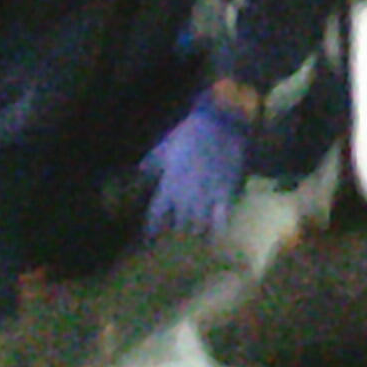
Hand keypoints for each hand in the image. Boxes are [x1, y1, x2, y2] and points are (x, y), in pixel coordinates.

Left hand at [141, 99, 251, 237]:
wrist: (219, 125)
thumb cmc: (189, 135)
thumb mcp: (164, 147)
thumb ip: (152, 164)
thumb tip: (140, 173)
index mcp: (167, 188)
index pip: (155, 218)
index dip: (151, 232)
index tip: (150, 241)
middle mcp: (185, 198)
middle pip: (178, 225)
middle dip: (176, 228)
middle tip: (177, 230)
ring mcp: (206, 198)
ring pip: (198, 226)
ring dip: (195, 230)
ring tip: (195, 233)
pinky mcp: (226, 195)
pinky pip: (222, 220)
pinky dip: (217, 231)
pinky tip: (215, 238)